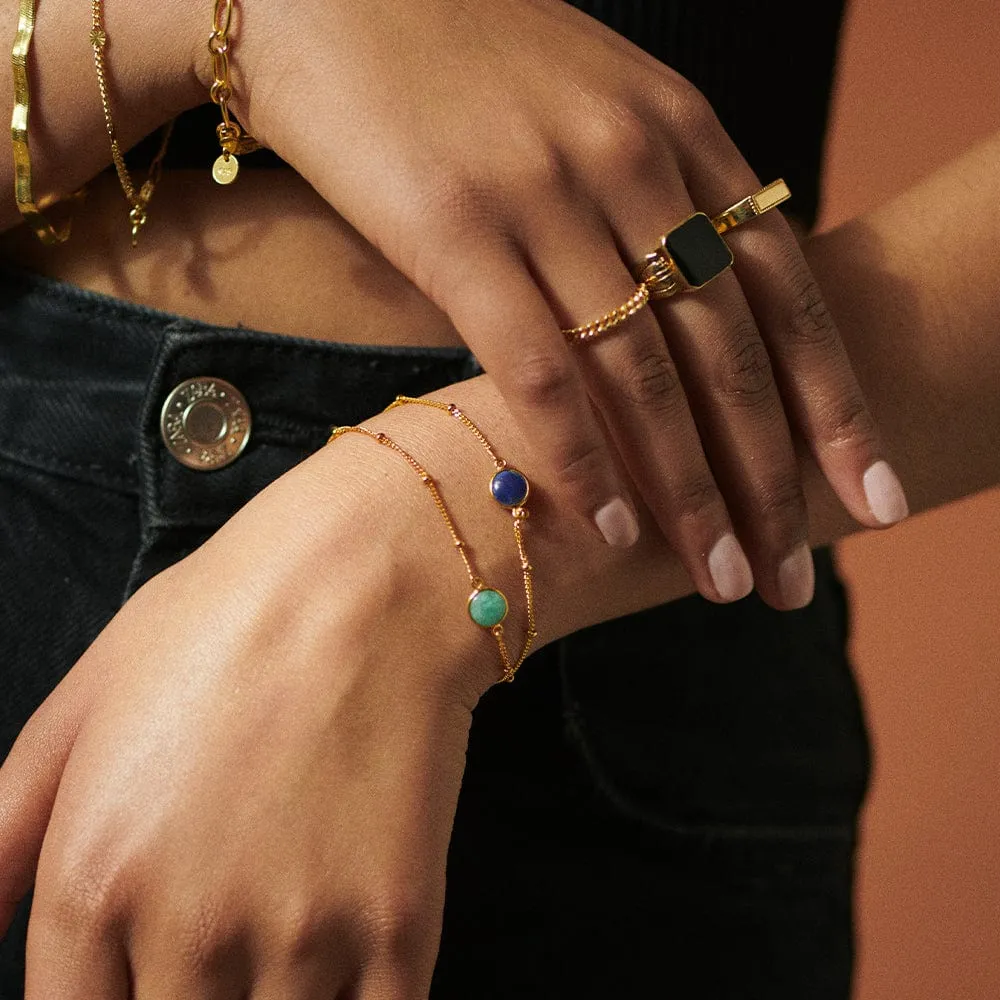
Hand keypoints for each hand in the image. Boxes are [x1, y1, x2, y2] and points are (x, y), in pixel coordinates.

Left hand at [0, 448, 491, 998]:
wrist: (373, 579)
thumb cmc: (226, 619)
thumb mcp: (84, 701)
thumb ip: (1, 835)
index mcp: (95, 877)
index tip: (152, 976)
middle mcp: (190, 926)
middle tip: (215, 948)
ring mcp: (303, 933)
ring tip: (281, 932)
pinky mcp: (399, 926)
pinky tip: (342, 967)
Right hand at [226, 0, 907, 609]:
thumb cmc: (465, 64)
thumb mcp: (596, 104)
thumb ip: (657, 194)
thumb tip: (690, 302)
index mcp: (680, 133)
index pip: (788, 292)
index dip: (835, 406)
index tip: (870, 497)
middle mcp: (631, 162)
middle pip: (729, 351)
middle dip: (772, 478)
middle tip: (793, 577)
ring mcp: (545, 196)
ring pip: (644, 374)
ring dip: (691, 492)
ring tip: (724, 578)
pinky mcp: (454, 232)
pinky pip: (537, 368)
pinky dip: (581, 456)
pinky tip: (613, 527)